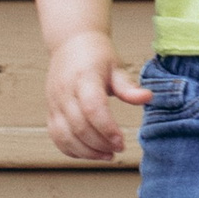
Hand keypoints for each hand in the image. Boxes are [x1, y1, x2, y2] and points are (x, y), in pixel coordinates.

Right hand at [45, 31, 148, 161]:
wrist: (70, 42)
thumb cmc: (96, 55)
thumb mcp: (116, 66)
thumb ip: (129, 86)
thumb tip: (148, 98)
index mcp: (83, 77)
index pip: (92, 108)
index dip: (107, 128)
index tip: (122, 141)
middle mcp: (65, 91)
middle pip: (79, 126)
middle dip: (100, 143)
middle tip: (118, 149)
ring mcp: (54, 103)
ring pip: (65, 136)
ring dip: (87, 151)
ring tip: (107, 155)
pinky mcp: (50, 111)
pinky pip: (56, 137)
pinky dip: (72, 150)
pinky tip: (90, 152)